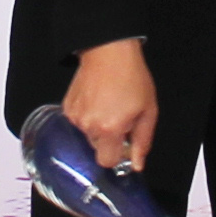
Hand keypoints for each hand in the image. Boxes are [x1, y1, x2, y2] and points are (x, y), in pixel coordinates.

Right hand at [64, 37, 157, 172]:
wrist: (109, 52)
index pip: (107, 162)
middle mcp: (89, 126)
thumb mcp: (148, 111)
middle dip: (109, 140)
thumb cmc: (132, 78)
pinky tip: (97, 100)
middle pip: (97, 149)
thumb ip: (142, 142)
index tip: (124, 143)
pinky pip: (78, 123)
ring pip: (87, 135)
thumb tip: (136, 164)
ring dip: (97, 127)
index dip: (117, 155)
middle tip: (119, 119)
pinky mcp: (67, 108)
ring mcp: (75, 117)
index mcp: (110, 130)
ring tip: (108, 105)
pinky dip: (88, 116)